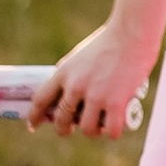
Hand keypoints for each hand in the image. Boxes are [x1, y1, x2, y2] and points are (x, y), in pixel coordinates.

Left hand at [33, 21, 149, 137]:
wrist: (133, 32)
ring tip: (98, 127)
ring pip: (86, 129)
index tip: (33, 125)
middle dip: (63, 129)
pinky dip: (112, 133)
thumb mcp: (81, 54)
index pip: (41, 99)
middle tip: (70, 129)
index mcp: (64, 72)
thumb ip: (74, 73)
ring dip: (92, 131)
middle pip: (61, 119)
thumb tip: (71, 94)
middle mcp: (76, 86)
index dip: (35, 115)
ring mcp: (96, 96)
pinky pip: (110, 131)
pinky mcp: (116, 103)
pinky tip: (114, 129)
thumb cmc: (111, 39)